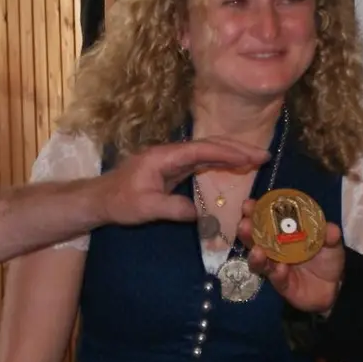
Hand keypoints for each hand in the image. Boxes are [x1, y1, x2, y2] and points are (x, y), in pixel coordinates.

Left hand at [99, 137, 267, 224]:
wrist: (98, 199)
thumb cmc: (118, 202)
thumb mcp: (145, 208)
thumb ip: (173, 208)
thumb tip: (202, 215)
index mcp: (163, 156)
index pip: (201, 150)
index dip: (227, 153)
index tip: (251, 158)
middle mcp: (170, 154)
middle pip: (208, 146)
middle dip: (236, 149)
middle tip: (264, 156)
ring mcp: (171, 161)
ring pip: (206, 153)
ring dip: (231, 155)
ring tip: (256, 160)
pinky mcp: (171, 170)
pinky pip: (200, 164)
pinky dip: (219, 164)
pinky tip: (233, 169)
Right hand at [240, 199, 345, 313]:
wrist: (333, 287)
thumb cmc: (326, 259)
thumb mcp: (332, 244)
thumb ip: (330, 235)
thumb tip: (330, 228)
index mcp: (283, 234)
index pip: (265, 220)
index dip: (255, 212)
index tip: (248, 205)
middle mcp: (274, 249)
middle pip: (255, 239)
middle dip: (247, 232)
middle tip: (244, 224)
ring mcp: (275, 267)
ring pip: (259, 261)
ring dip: (256, 255)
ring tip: (257, 250)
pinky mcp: (281, 285)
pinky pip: (276, 279)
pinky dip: (277, 273)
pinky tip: (281, 268)